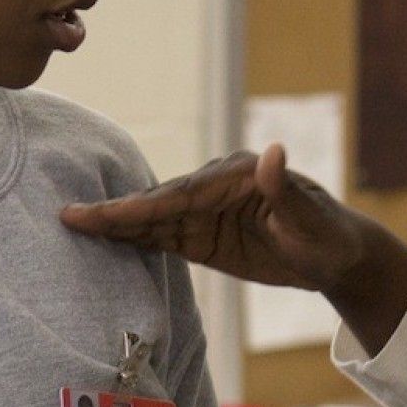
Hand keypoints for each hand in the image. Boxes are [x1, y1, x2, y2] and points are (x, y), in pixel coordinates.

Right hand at [59, 146, 406, 351]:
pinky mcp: (206, 234)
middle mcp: (219, 186)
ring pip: (156, 219)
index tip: (107, 213)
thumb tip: (275, 152)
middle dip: (116, 212)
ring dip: (117, 225)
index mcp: (241, 176)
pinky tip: (103, 240)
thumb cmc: (330, 237)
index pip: (184, 194)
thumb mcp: (313, 222)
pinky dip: (134, 239)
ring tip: (72, 224)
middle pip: (161, 203)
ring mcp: (210, 210)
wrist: (338, 255)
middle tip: (68, 215)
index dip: (143, 206)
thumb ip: (288, 193)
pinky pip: (165, 236)